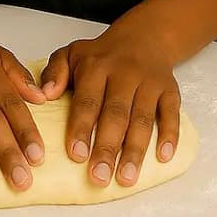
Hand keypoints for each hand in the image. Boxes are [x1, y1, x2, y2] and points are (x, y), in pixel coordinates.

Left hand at [38, 28, 180, 187]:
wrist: (143, 38)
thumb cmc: (102, 55)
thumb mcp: (71, 53)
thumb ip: (55, 72)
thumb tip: (44, 94)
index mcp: (96, 66)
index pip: (87, 100)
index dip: (82, 127)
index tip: (76, 155)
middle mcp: (124, 73)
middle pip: (116, 114)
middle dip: (107, 147)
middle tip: (99, 177)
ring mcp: (149, 82)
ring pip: (143, 118)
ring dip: (135, 150)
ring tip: (126, 178)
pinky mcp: (170, 89)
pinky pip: (171, 113)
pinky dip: (170, 135)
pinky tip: (163, 157)